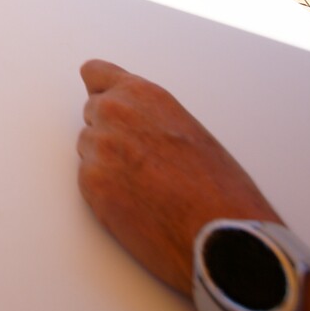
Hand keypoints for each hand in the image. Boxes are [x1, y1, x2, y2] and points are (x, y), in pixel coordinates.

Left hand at [76, 60, 279, 293]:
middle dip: (109, 133)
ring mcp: (99, 148)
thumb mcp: (189, 131)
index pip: (95, 73)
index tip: (101, 97)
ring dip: (106, 165)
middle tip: (142, 162)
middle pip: (91, 115)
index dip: (101, 91)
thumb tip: (135, 122)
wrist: (222, 237)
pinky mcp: (90, 184)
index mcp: (144, 95)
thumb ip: (151, 117)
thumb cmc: (219, 190)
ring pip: (88, 150)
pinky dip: (105, 194)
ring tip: (146, 189)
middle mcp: (115, 113)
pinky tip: (138, 207)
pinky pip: (88, 181)